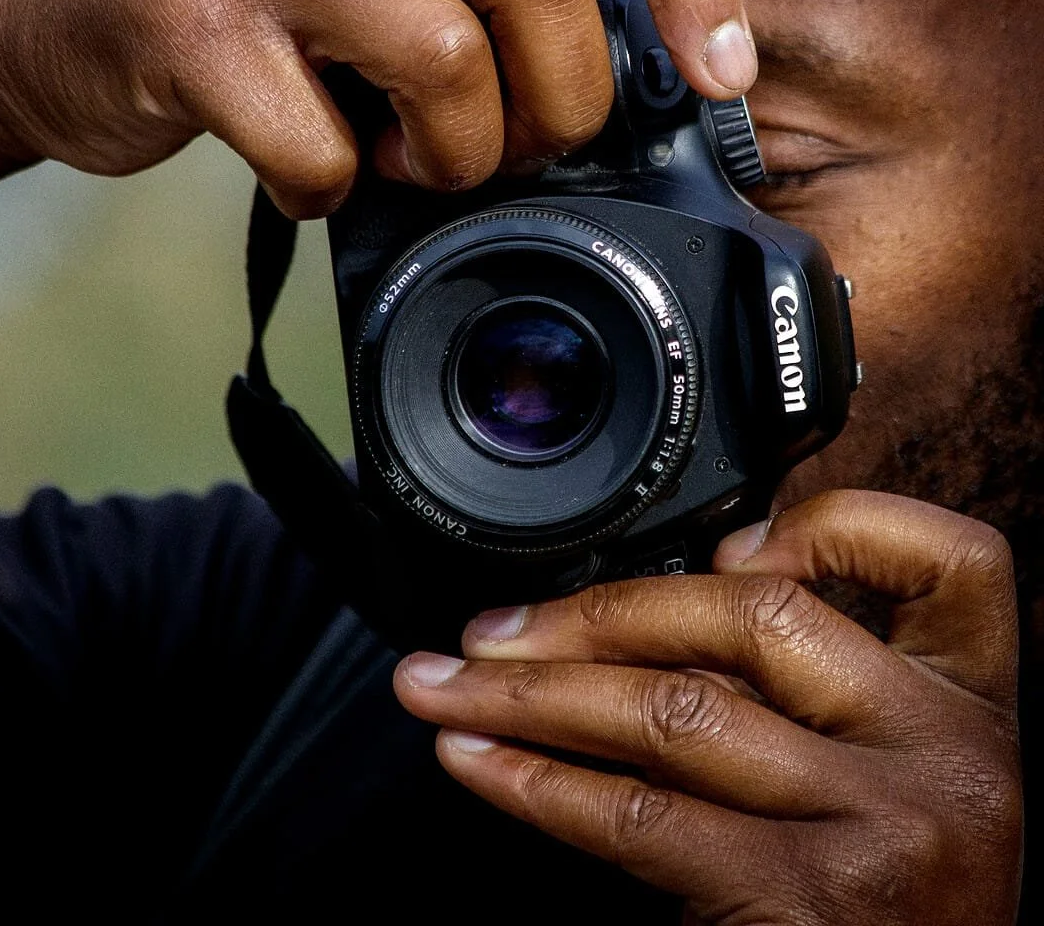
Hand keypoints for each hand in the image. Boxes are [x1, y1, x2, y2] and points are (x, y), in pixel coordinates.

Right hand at [0, 0, 792, 223]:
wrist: (51, 4)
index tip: (723, 72)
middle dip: (559, 98)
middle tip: (522, 147)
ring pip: (441, 60)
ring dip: (451, 152)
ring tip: (409, 163)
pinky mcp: (187, 24)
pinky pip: (317, 145)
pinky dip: (330, 189)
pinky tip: (310, 173)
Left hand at [393, 491, 1022, 924]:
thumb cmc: (883, 895)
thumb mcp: (884, 768)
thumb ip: (807, 683)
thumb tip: (664, 593)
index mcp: (967, 701)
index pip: (953, 555)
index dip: (839, 524)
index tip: (722, 542)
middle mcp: (944, 753)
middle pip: (758, 615)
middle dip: (593, 615)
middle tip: (491, 628)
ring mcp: (884, 827)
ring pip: (675, 710)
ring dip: (532, 694)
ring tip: (444, 685)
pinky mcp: (808, 899)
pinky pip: (641, 814)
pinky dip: (538, 780)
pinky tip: (479, 759)